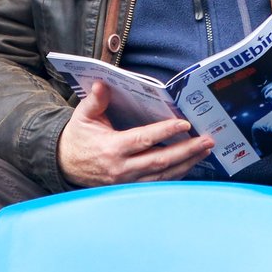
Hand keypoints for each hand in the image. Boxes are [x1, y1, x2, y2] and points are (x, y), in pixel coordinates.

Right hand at [58, 80, 214, 186]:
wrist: (64, 165)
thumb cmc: (77, 137)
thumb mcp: (83, 116)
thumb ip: (95, 100)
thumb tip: (102, 83)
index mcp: (112, 148)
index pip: (143, 140)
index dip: (165, 132)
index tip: (184, 125)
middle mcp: (122, 168)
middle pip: (160, 161)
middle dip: (187, 150)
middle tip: (208, 140)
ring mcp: (127, 182)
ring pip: (162, 176)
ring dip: (186, 163)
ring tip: (205, 151)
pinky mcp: (130, 188)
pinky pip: (157, 184)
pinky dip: (175, 175)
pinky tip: (189, 164)